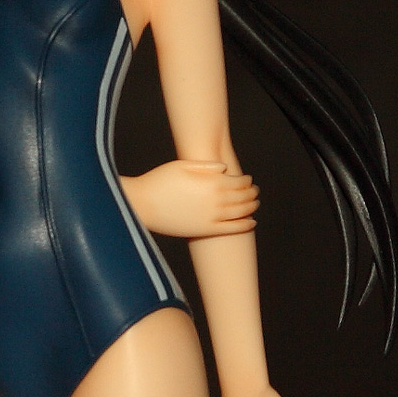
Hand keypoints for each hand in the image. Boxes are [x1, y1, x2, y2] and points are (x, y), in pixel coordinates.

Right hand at [123, 159, 258, 238]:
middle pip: (243, 197)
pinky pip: (232, 229)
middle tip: (255, 191)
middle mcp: (215, 200)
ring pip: (241, 212)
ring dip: (251, 207)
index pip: (239, 182)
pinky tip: (251, 222)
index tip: (248, 179)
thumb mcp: (182, 165)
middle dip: (251, 193)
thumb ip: (206, 166)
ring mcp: (212, 217)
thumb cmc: (159, 181)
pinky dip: (244, 225)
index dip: (246, 181)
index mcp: (211, 182)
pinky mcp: (205, 230)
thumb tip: (225, 168)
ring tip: (254, 204)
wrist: (142, 204)